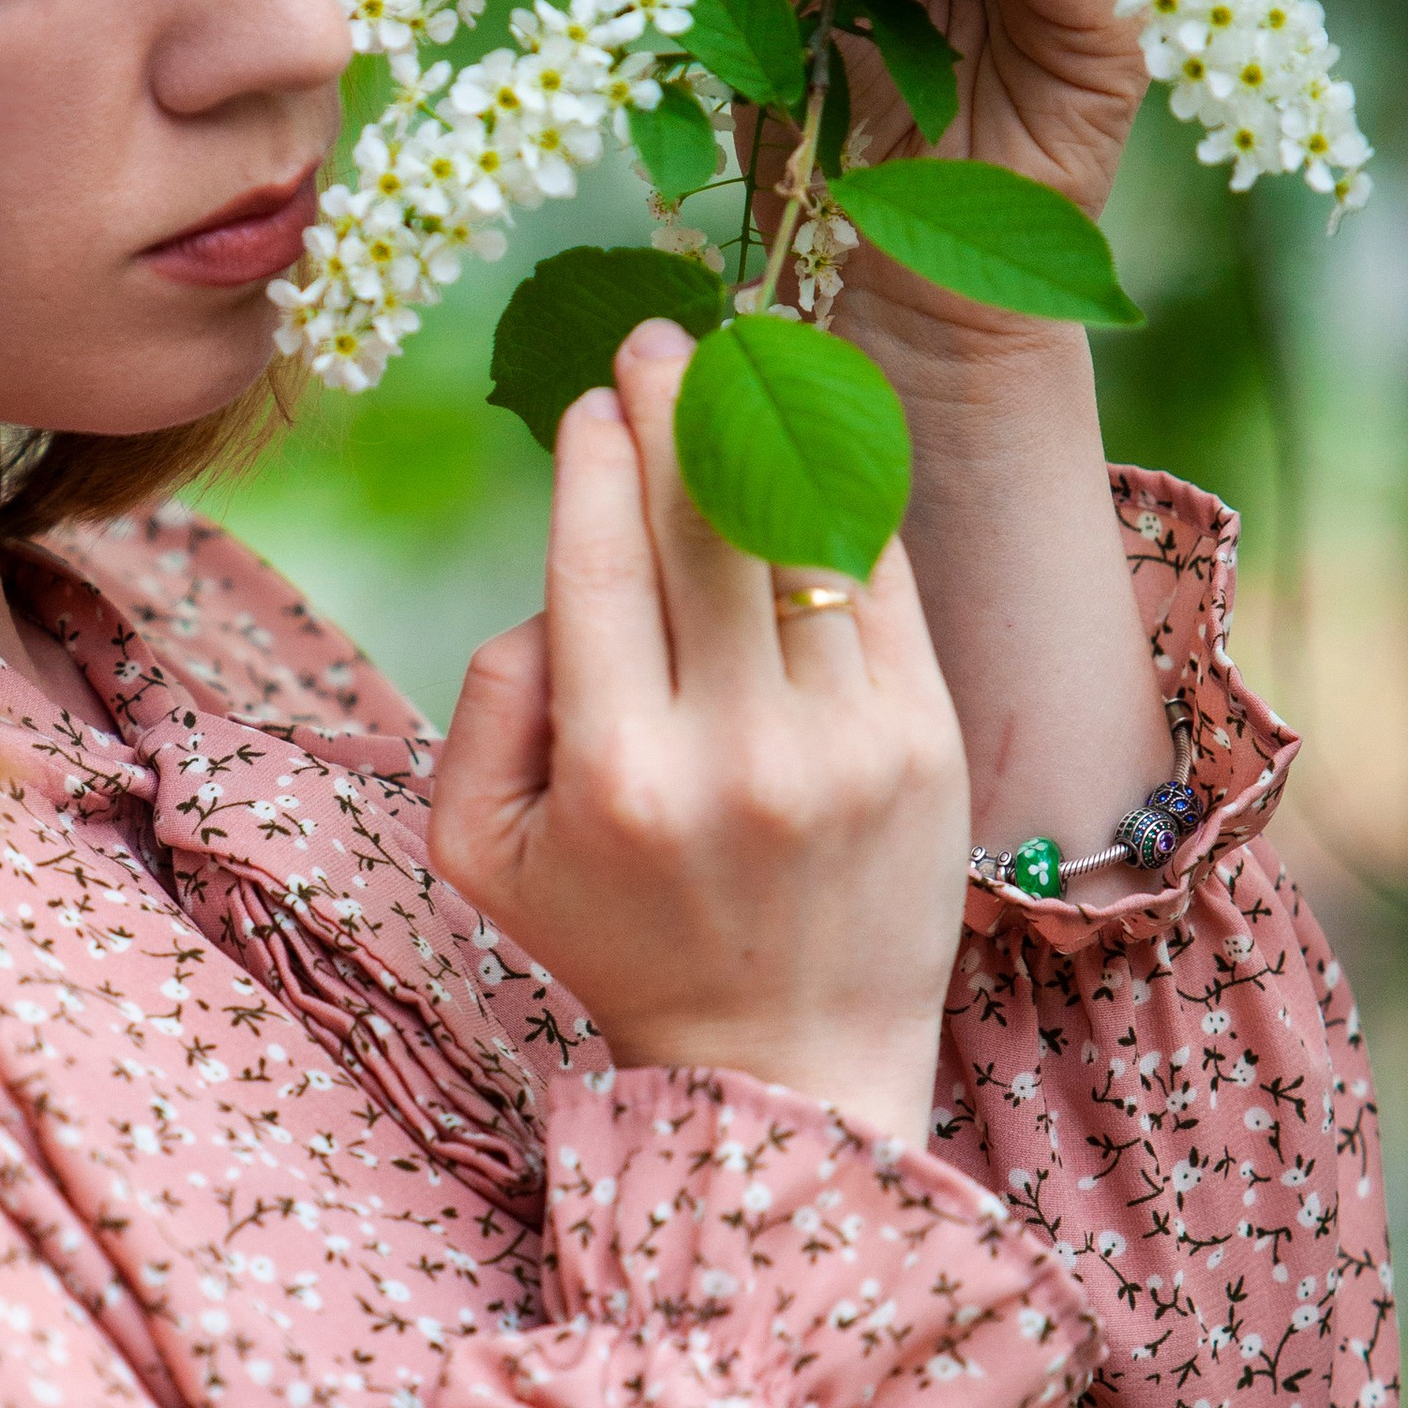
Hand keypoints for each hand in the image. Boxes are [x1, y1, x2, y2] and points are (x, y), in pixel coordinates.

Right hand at [431, 317, 969, 1149]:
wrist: (787, 1067)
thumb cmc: (618, 941)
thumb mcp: (483, 849)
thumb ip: (485, 704)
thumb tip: (556, 581)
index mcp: (613, 774)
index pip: (603, 564)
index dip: (601, 459)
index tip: (597, 398)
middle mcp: (735, 752)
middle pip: (706, 527)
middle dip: (681, 408)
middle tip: (662, 340)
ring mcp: (843, 744)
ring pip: (801, 537)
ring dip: (770, 431)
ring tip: (745, 364)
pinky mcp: (924, 742)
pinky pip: (877, 583)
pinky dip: (844, 499)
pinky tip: (816, 441)